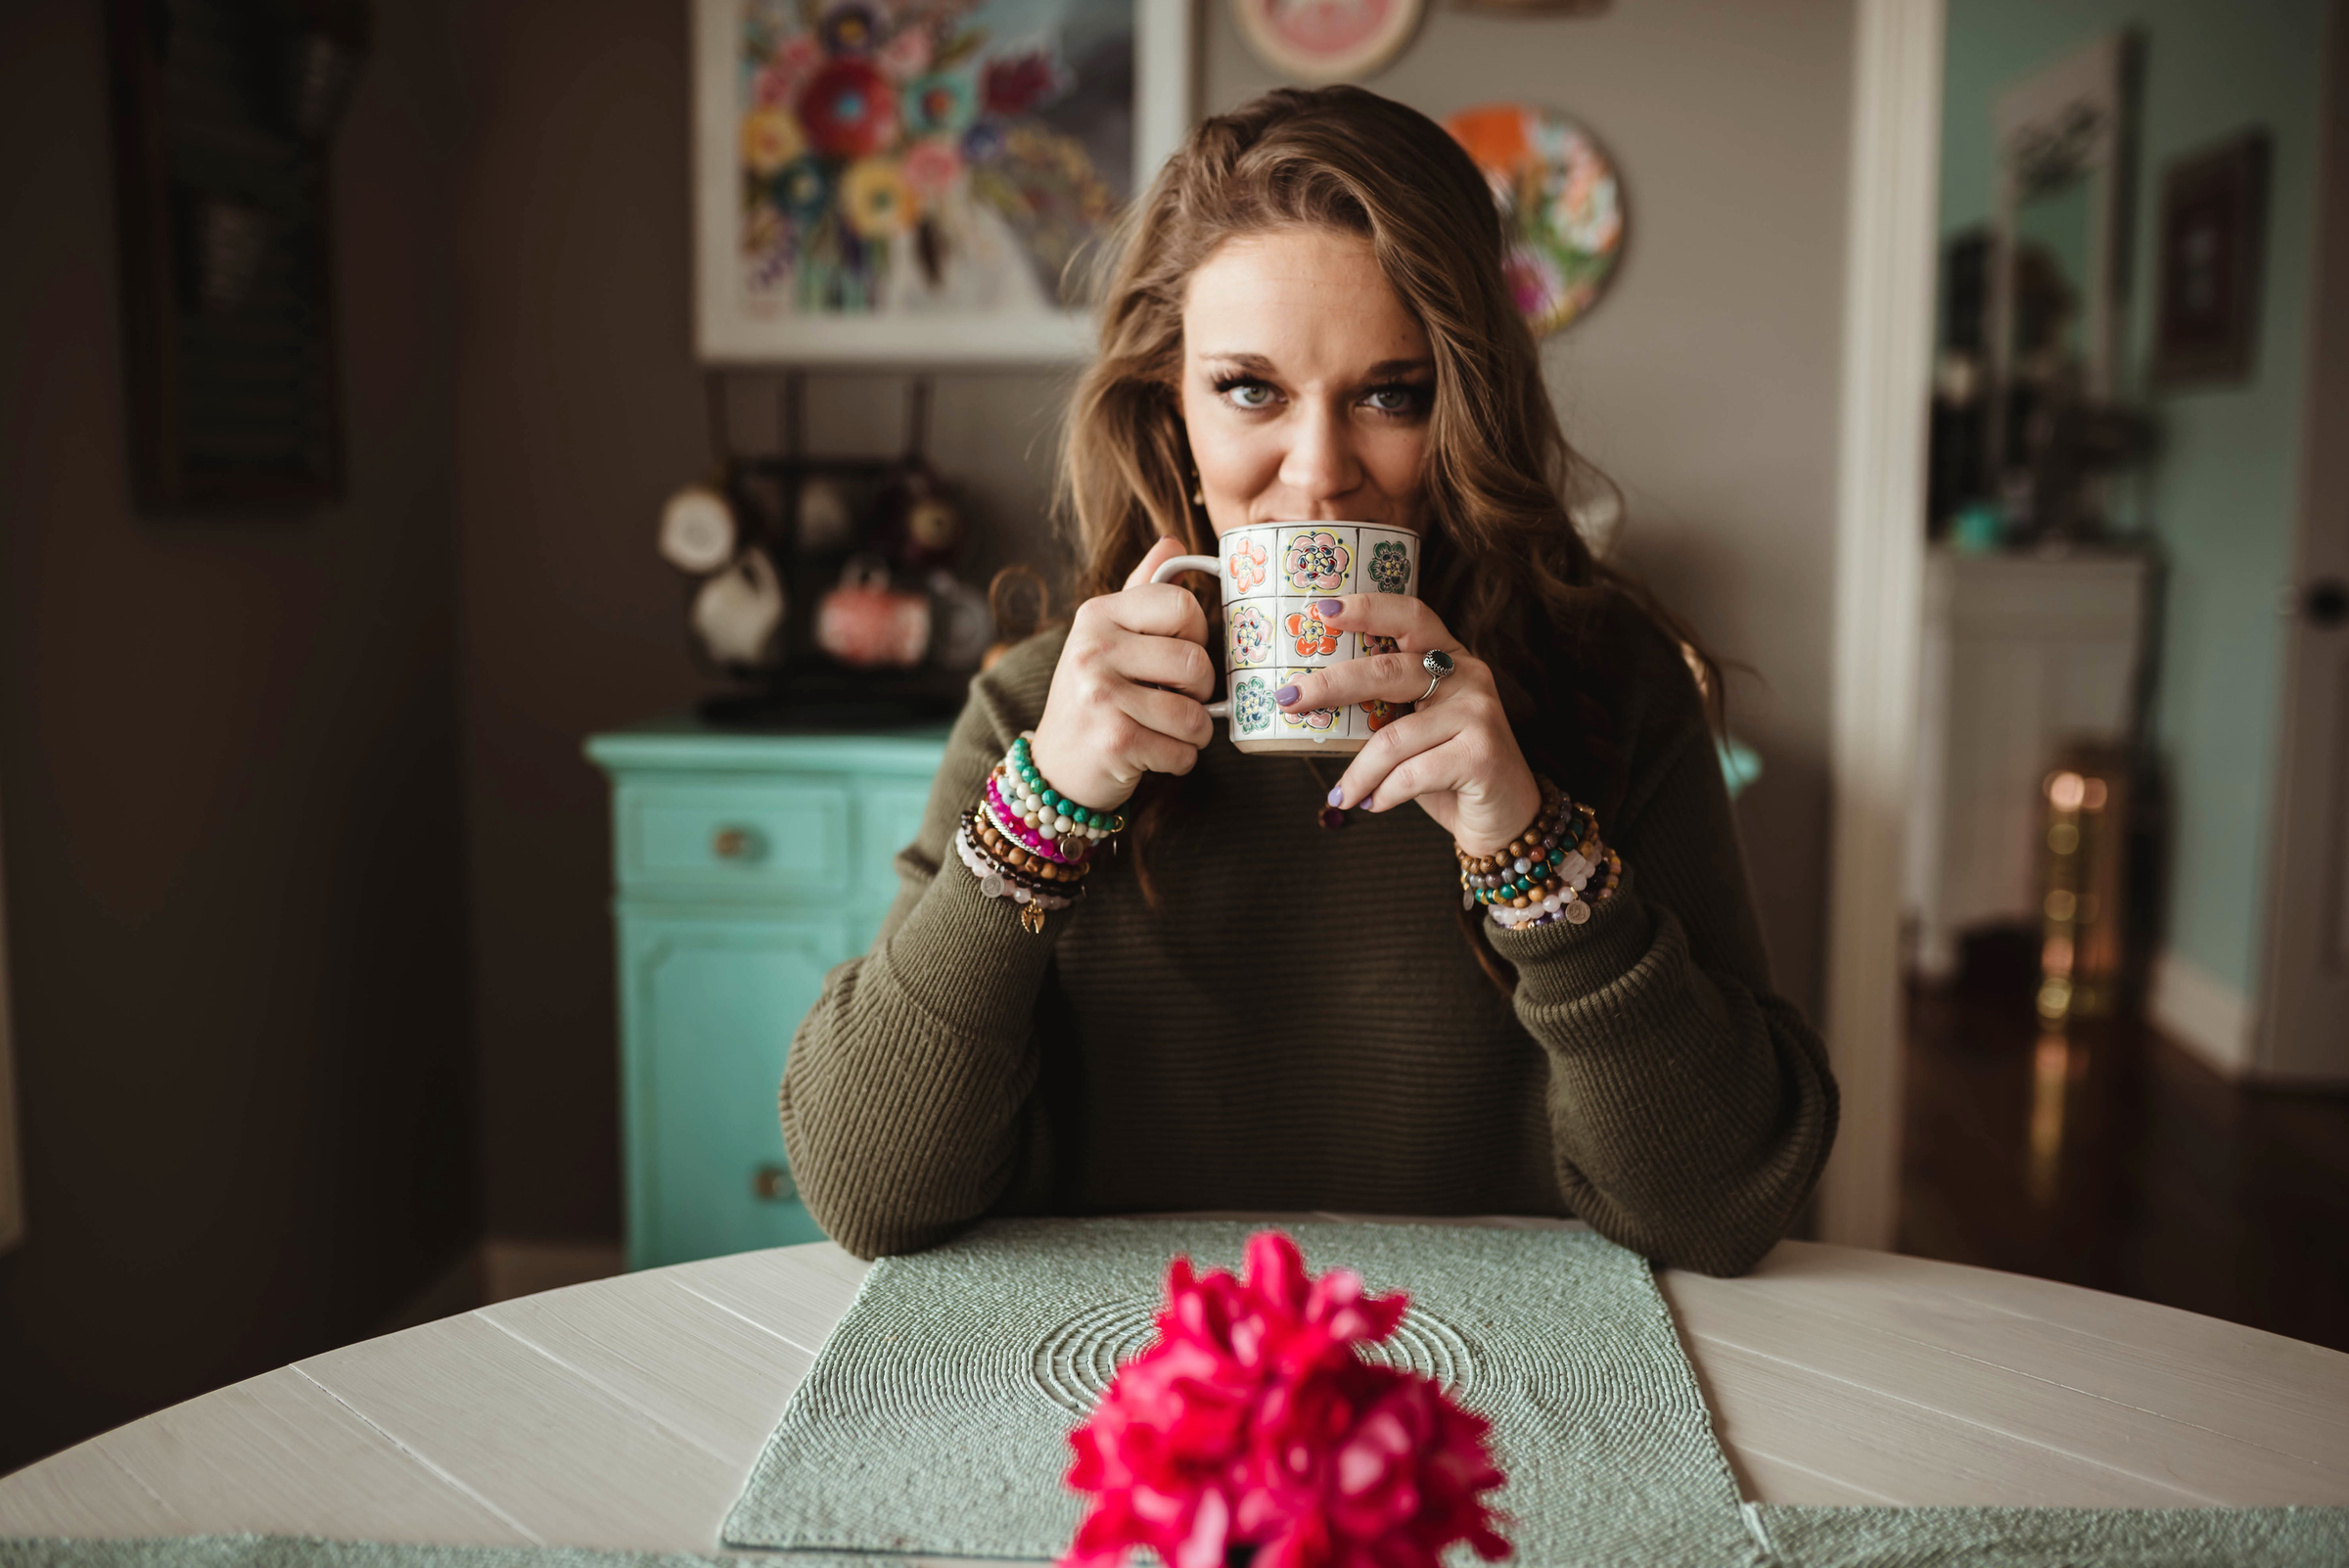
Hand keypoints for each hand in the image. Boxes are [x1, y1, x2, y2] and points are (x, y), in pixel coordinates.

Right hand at [1028, 537, 1215, 810]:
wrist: (1055, 767)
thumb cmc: (1093, 698)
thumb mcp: (1108, 636)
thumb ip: (1142, 591)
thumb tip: (1173, 543)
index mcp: (1097, 615)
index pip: (1181, 604)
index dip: (1198, 632)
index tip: (1182, 651)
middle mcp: (1093, 650)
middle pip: (1194, 661)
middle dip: (1200, 690)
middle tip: (1179, 699)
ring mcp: (1100, 695)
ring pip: (1194, 713)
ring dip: (1194, 732)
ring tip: (1168, 731)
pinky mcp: (1114, 741)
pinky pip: (1182, 750)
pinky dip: (1180, 760)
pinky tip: (1155, 755)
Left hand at [1275, 594, 1541, 855]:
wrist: (1506, 817)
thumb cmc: (1448, 769)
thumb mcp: (1414, 728)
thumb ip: (1383, 707)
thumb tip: (1308, 702)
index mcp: (1450, 659)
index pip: (1411, 616)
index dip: (1367, 608)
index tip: (1322, 609)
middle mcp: (1469, 676)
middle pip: (1389, 671)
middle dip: (1330, 685)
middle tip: (1289, 699)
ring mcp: (1479, 713)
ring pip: (1393, 738)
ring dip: (1358, 772)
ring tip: (1343, 794)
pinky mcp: (1481, 755)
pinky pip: (1412, 774)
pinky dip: (1384, 793)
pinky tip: (1374, 804)